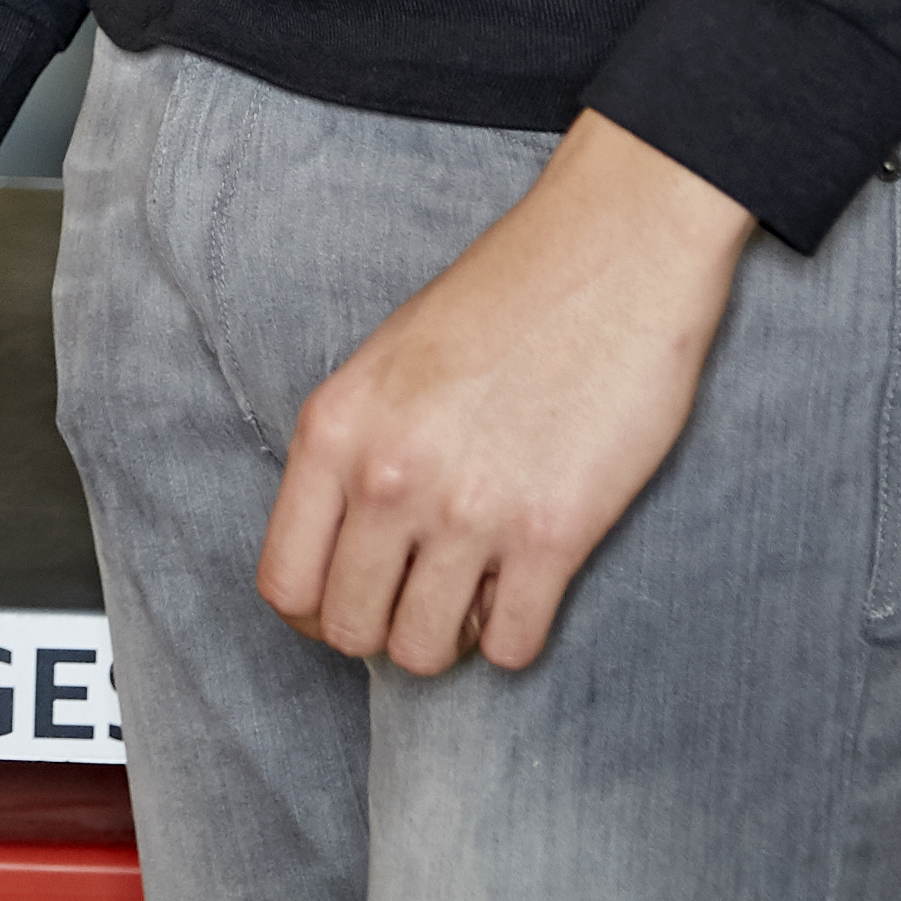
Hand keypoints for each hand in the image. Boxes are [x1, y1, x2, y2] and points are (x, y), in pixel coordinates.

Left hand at [255, 109, 754, 679]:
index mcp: (335, 425)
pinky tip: (530, 578)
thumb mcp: (391, 358)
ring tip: (479, 581)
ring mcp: (468, 509)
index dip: (317, 609)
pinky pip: (508, 650)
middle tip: (426, 588)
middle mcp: (388, 474)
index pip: (284, 581)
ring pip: (422, 654)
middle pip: (349, 629)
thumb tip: (350, 552)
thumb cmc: (508, 293)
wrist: (617, 247)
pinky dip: (515, 631)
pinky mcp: (551, 534)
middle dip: (386, 622)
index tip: (358, 594)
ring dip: (450, 634)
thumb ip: (358, 451)